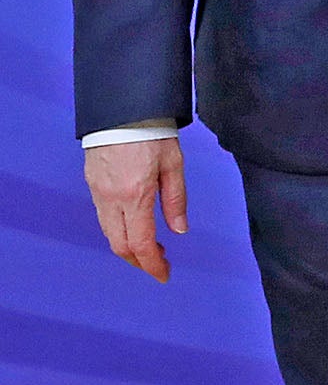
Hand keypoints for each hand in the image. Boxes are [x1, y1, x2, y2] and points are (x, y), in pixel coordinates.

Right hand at [84, 137, 187, 282]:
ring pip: (109, 233)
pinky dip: (118, 230)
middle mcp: (112, 199)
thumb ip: (176, 199)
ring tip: (151, 247)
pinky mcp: (92, 185)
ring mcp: (98, 193)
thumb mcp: (174, 164)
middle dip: (139, 261)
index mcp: (136, 195)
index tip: (164, 275)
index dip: (152, 264)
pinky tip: (134, 227)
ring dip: (128, 247)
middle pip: (120, 245)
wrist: (122, 109)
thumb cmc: (153, 133)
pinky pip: (103, 218)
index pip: (142, 243)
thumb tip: (179, 230)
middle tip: (159, 264)